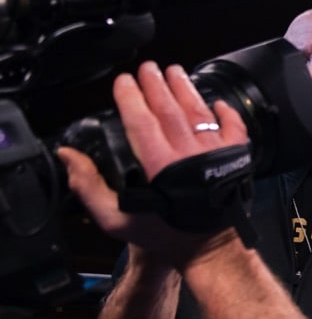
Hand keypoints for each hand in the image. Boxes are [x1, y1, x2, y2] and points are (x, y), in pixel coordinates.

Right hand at [59, 61, 247, 268]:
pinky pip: (233, 127)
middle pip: (169, 108)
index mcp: (159, 165)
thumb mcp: (117, 220)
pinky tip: (216, 103)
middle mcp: (189, 153)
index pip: (140, 119)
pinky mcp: (236, 157)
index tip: (123, 81)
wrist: (212, 250)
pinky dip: (225, 112)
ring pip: (199, 112)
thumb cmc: (166, 235)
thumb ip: (89, 187)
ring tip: (175, 72)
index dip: (130, 96)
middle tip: (147, 68)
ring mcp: (215, 152)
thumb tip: (68, 156)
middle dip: (156, 84)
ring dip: (185, 89)